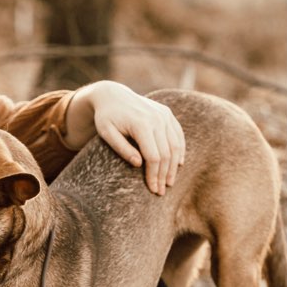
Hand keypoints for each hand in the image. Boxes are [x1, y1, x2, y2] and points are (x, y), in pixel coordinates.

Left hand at [62, 81, 185, 195]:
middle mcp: (156, 118)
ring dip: (174, 166)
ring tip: (169, 182)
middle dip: (164, 175)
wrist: (112, 95)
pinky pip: (178, 134)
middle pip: (166, 153)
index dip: (154, 175)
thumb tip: (139, 164)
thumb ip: (122, 148)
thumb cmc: (106, 117)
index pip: (153, 156)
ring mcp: (164, 114)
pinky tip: (178, 163)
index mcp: (141, 124)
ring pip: (175, 145)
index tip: (152, 189)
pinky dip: (180, 150)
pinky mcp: (167, 113)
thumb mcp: (106, 133)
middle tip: (161, 191)